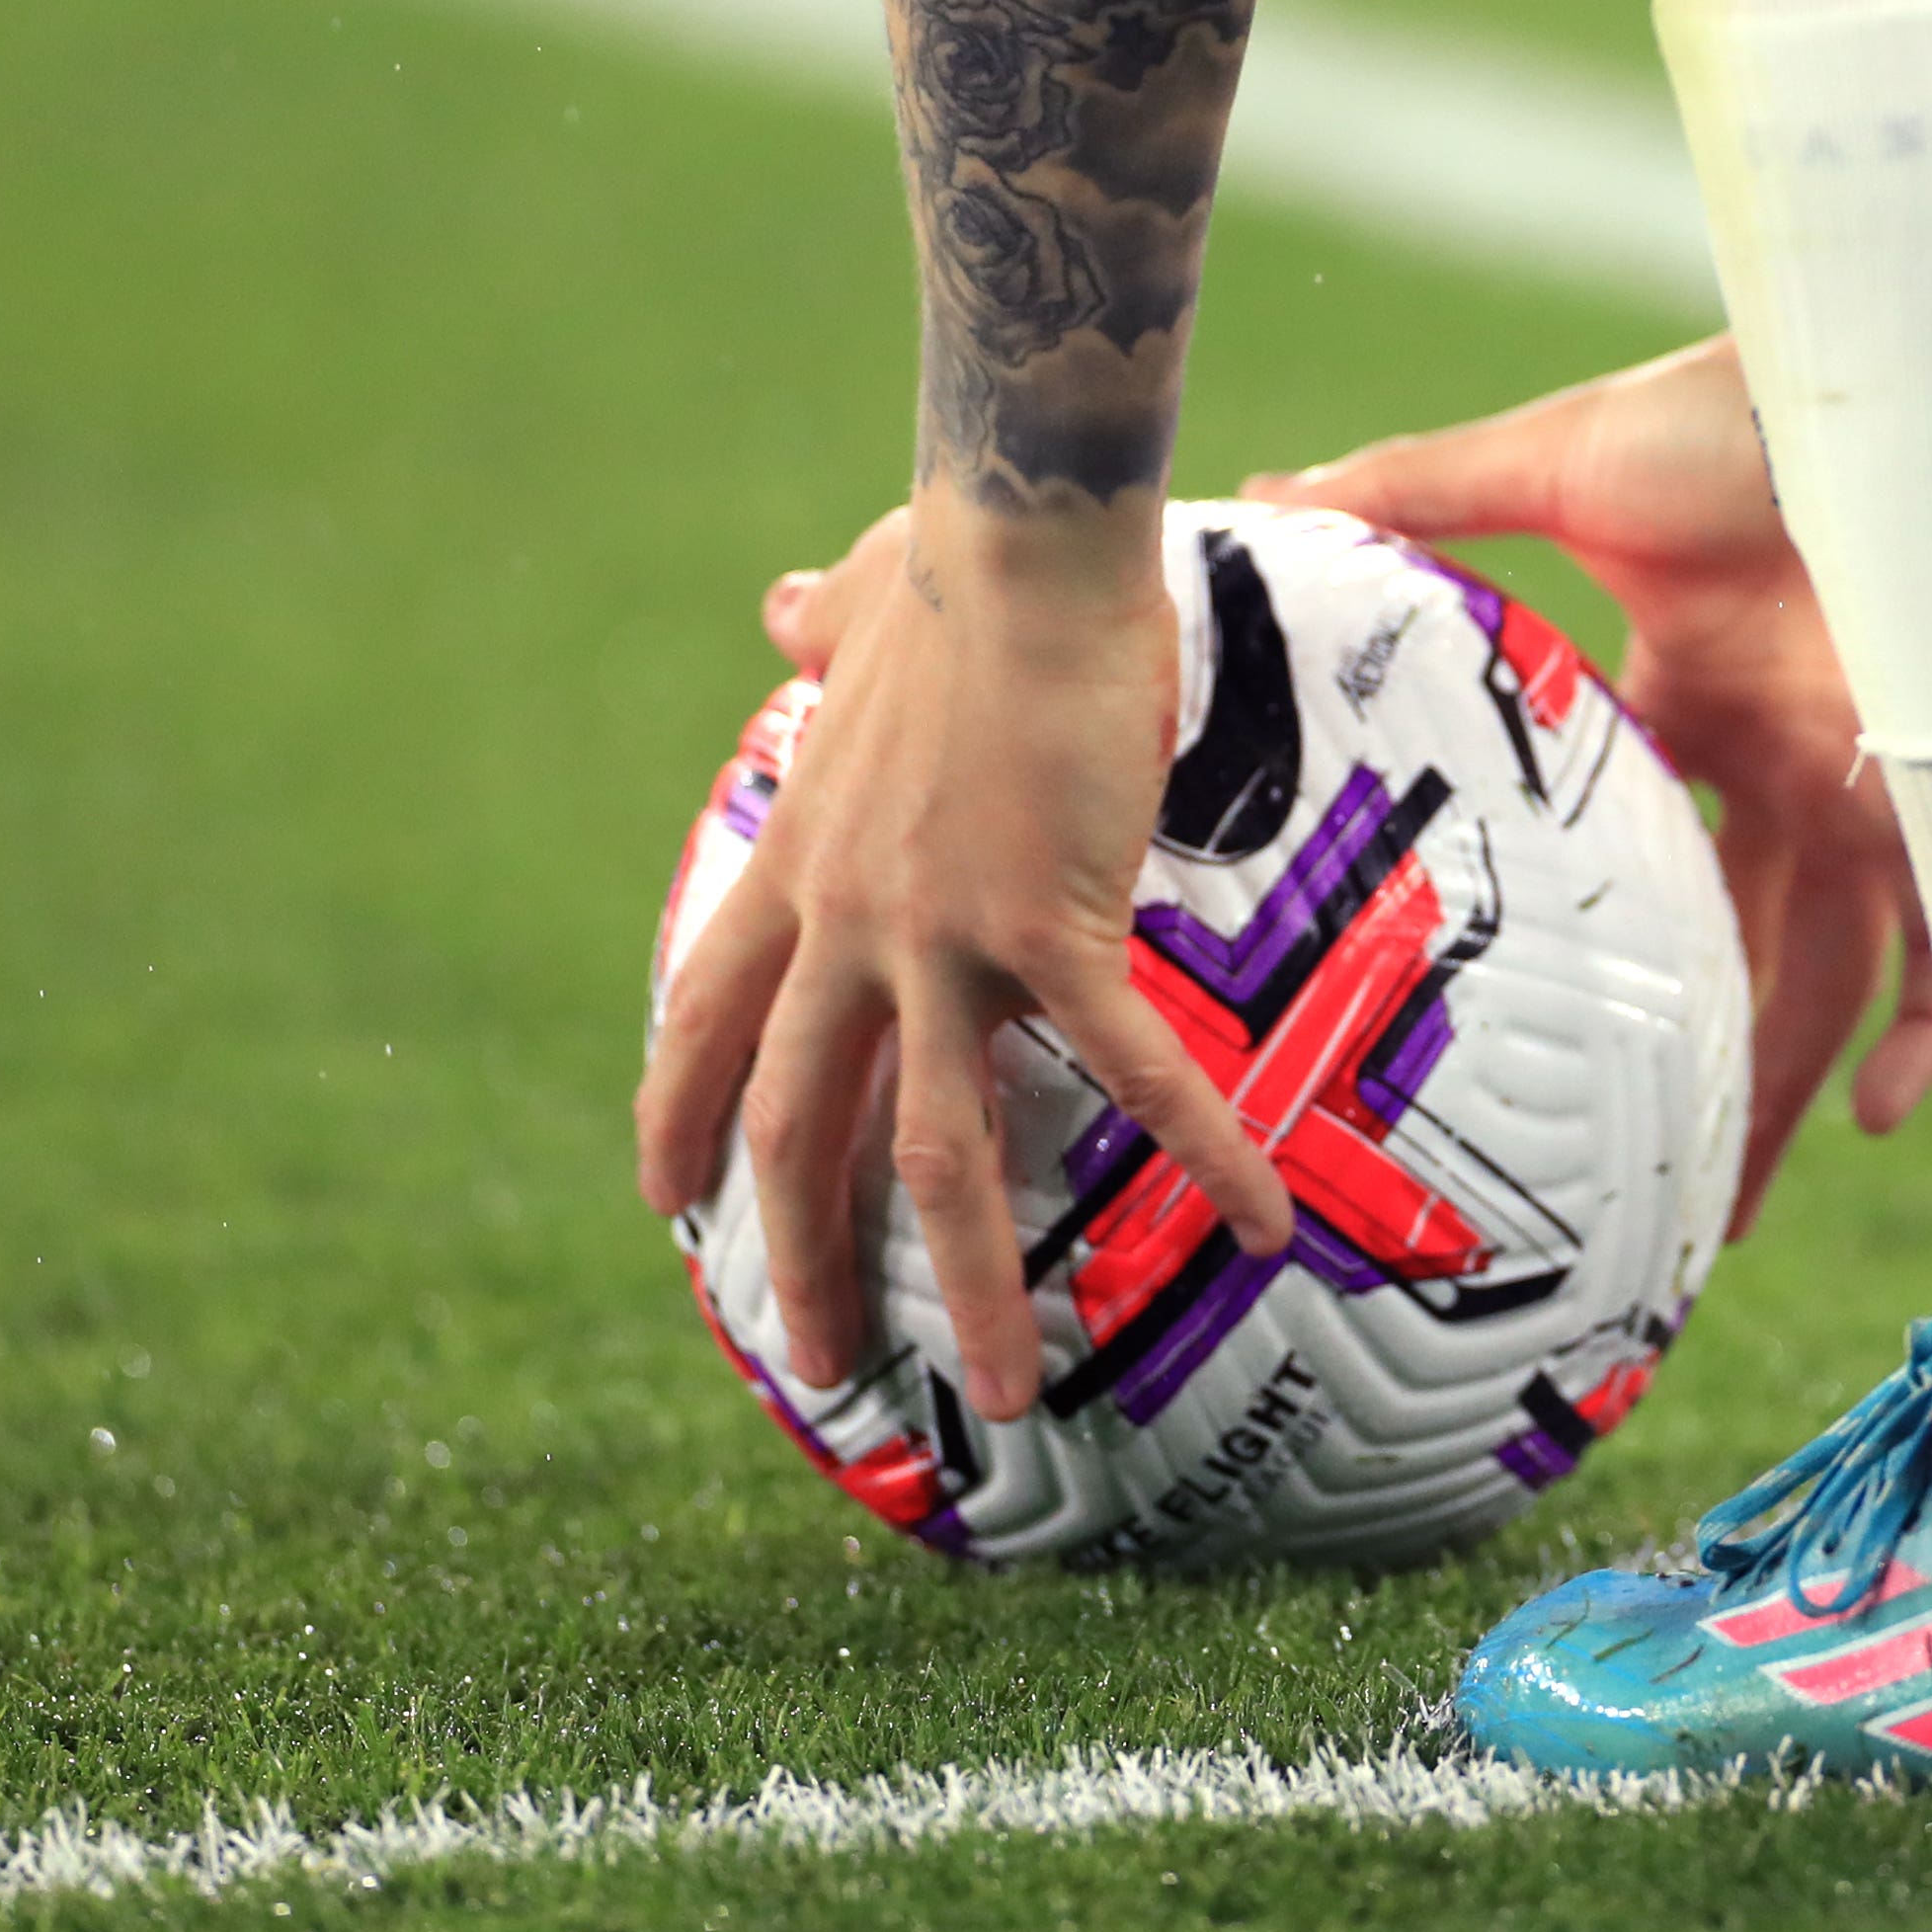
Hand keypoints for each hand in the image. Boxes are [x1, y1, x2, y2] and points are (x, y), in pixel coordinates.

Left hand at [630, 494, 1292, 1421]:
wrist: (1022, 535)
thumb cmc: (959, 553)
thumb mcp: (862, 598)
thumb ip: (823, 628)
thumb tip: (785, 605)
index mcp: (801, 863)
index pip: (708, 1018)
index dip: (677, 1118)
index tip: (667, 1205)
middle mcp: (849, 924)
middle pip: (796, 1130)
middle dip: (803, 1259)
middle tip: (823, 1368)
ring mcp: (941, 936)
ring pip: (938, 1151)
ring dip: (968, 1284)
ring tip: (997, 1397)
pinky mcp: (1049, 924)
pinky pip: (1131, 1067)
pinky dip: (1199, 1150)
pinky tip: (1264, 1223)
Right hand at [1250, 338, 1931, 1235]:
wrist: (1889, 369)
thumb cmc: (1729, 405)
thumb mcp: (1555, 461)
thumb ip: (1418, 493)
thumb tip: (1262, 502)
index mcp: (1695, 695)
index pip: (1635, 848)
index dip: (1589, 945)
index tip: (1524, 1038)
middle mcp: (1789, 756)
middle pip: (1742, 947)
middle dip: (1697, 1066)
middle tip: (1634, 1189)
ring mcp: (1874, 783)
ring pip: (1837, 976)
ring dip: (1791, 1086)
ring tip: (1729, 1202)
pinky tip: (1882, 1116)